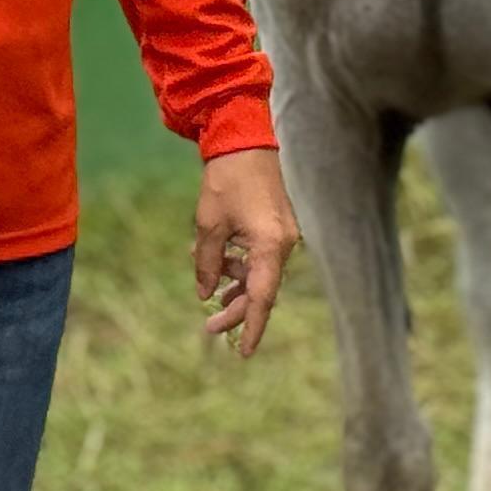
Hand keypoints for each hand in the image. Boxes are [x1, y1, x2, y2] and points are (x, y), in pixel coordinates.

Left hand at [190, 147, 304, 359]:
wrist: (245, 138)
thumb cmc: (226, 180)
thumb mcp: (208, 226)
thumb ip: (208, 264)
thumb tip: (205, 293)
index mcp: (271, 245)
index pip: (262, 298)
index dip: (251, 326)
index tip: (242, 352)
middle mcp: (285, 243)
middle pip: (263, 291)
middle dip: (236, 310)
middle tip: (210, 328)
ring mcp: (285, 234)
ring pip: (262, 275)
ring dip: (237, 286)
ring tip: (210, 290)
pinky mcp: (280, 226)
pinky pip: (263, 257)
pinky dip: (243, 266)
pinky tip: (220, 264)